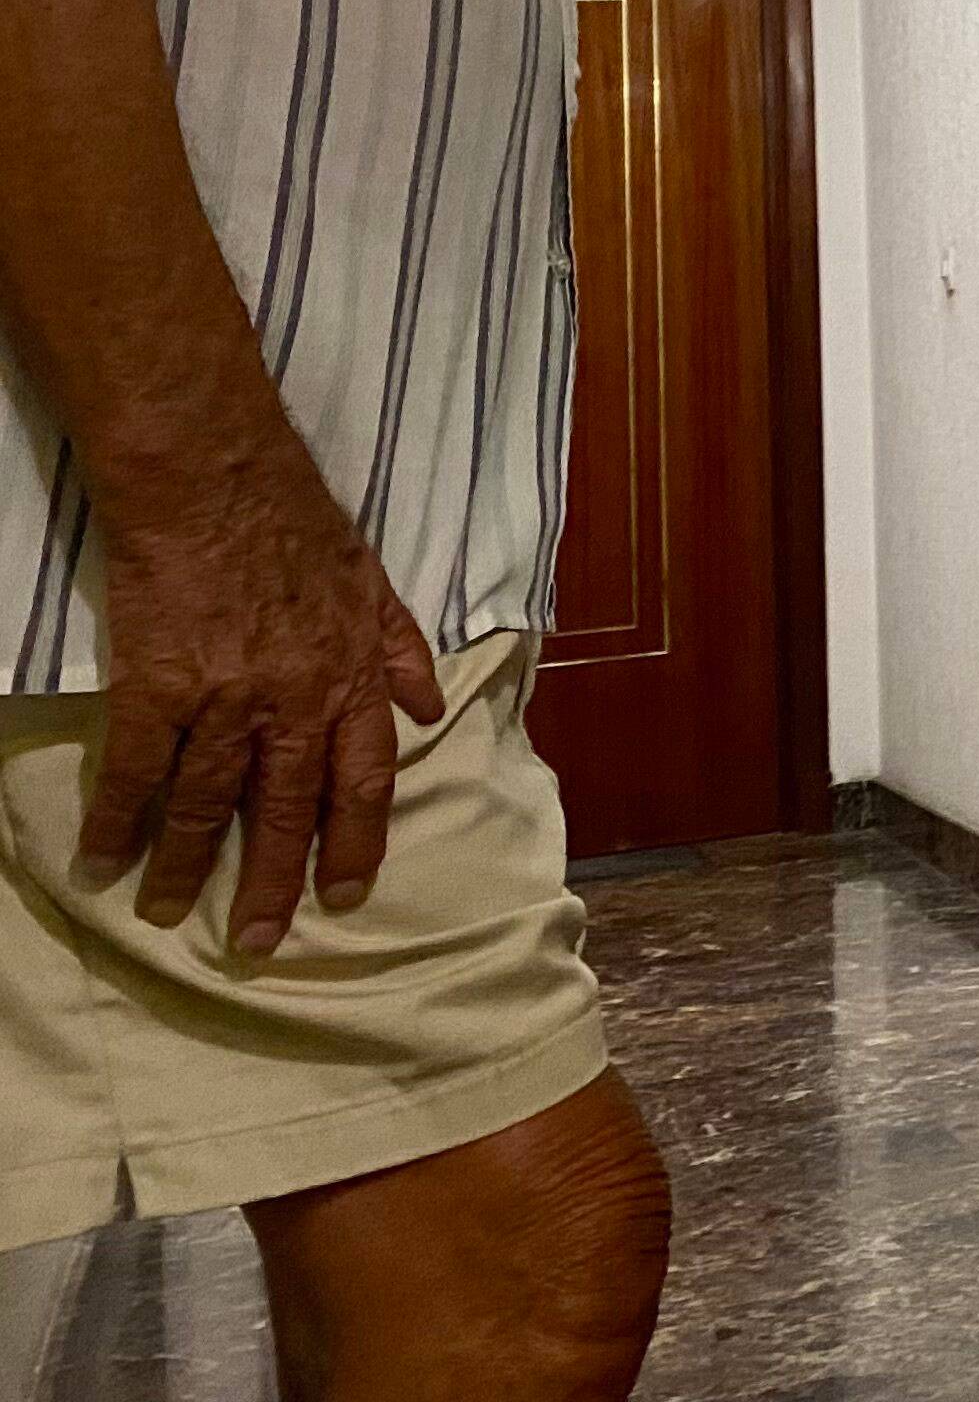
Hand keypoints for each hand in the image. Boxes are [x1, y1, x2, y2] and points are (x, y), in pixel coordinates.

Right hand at [75, 452, 445, 955]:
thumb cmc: (296, 525)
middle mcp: (294, 700)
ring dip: (186, 867)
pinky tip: (101, 862)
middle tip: (259, 943)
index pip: (365, 779)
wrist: (216, 482)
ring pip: (208, 804)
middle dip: (275, 883)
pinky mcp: (157, 688)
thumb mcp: (374, 583)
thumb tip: (430, 708)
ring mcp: (226, 699)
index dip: (357, 842)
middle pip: (288, 809)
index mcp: (349, 678)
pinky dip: (118, 822)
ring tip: (168, 915)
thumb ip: (399, 651)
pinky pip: (137, 773)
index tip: (347, 895)